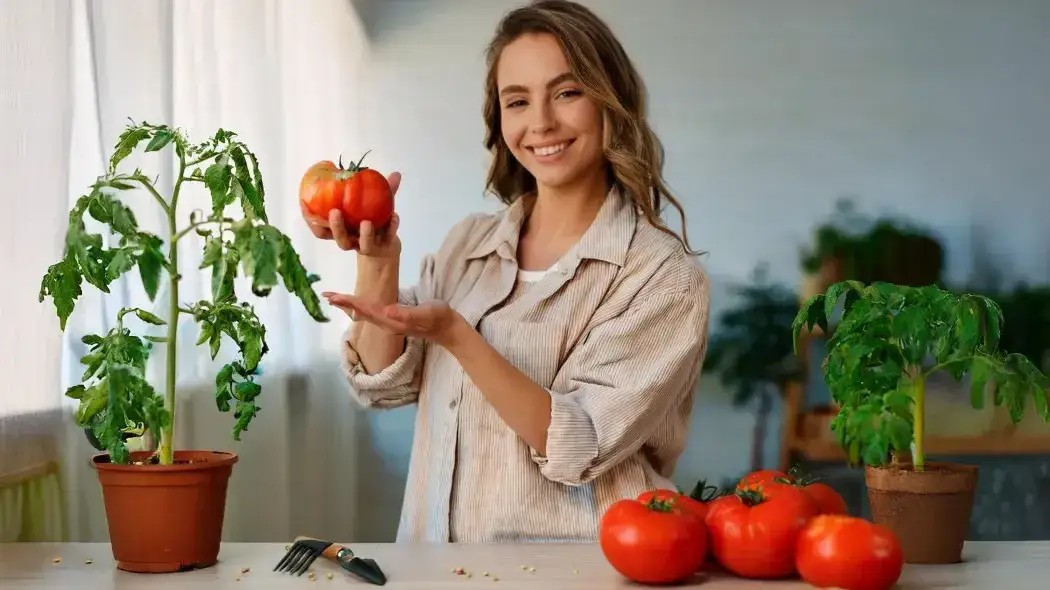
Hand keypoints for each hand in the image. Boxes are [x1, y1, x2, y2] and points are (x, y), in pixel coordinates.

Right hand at [301, 171, 401, 258]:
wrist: (387, 246)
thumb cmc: (373, 222)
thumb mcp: (373, 205)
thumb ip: (380, 190)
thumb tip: (395, 173)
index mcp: (342, 231)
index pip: (321, 229)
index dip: (310, 218)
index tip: (303, 202)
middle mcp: (352, 240)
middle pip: (340, 239)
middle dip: (336, 227)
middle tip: (335, 212)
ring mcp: (368, 246)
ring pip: (363, 245)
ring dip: (365, 234)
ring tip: (366, 223)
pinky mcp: (384, 247)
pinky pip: (387, 238)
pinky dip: (391, 227)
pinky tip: (395, 216)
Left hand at [323, 291, 465, 347]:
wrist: (447, 328)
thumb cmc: (438, 318)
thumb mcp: (426, 313)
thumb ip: (407, 314)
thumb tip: (385, 311)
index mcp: (391, 320)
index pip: (366, 310)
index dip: (349, 302)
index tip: (334, 296)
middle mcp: (386, 323)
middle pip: (360, 312)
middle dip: (343, 303)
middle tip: (326, 295)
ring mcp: (389, 322)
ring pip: (364, 313)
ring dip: (349, 304)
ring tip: (334, 298)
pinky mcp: (393, 319)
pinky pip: (371, 312)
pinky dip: (359, 306)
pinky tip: (355, 303)